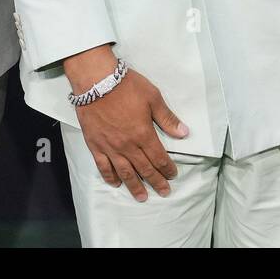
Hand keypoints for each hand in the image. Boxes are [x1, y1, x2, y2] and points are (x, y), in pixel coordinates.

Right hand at [65, 46, 187, 201]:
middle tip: (163, 192)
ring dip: (135, 186)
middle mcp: (128, 145)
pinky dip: (110, 177)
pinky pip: (103, 166)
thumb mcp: (152, 97)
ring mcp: (110, 147)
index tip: (173, 175)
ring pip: (125, 172)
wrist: (96, 81)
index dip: (167, 168)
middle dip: (156, 181)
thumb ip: (167, 118)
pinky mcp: (95, 145)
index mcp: (144, 134)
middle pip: (144, 168)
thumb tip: (184, 133)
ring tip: (142, 197)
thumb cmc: (126, 86)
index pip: (159, 157)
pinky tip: (116, 183)